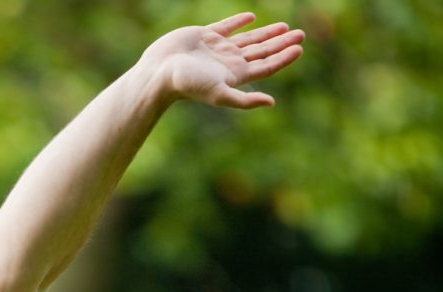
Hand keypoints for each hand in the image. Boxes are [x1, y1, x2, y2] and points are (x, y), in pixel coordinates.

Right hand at [142, 11, 303, 108]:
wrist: (161, 72)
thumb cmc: (189, 84)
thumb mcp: (220, 93)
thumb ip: (245, 100)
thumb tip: (272, 103)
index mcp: (235, 76)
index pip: (266, 66)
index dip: (283, 57)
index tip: (300, 48)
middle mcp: (228, 63)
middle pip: (262, 52)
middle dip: (281, 44)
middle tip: (300, 34)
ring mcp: (217, 49)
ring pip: (249, 39)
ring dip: (267, 34)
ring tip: (284, 27)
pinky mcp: (204, 36)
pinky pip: (227, 27)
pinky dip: (240, 22)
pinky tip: (251, 18)